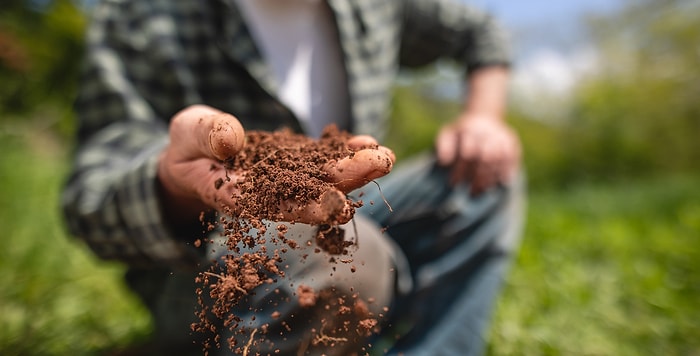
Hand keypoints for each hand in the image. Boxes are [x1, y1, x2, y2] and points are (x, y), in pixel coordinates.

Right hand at [157, 105, 394, 224]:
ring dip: (356, 169)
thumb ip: (206, 135)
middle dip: (347, 181)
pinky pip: (323, 160)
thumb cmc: (187, 147)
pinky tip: (369, 143)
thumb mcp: (187, 133)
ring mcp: (286, 179)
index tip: (338, 206)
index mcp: (238, 196)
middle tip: (381, 165)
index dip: (307, 207)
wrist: (196, 153)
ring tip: (385, 155)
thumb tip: (231, 139)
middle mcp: (269, 194)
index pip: (276, 206)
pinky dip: (345, 153)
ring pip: (323, 178)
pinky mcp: (296, 164)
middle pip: (311, 193)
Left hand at [435, 113, 520, 194]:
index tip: (454, 184)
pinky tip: (502, 183)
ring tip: (483, 190)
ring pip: (499, 159)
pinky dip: (507, 170)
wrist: (483, 116)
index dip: (460, 170)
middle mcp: (486, 132)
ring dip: (491, 177)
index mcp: (469, 130)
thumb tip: (444, 162)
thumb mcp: (447, 134)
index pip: (466, 153)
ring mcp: (501, 135)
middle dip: (478, 177)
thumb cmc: (461, 132)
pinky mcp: (511, 140)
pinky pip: (512, 157)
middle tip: (471, 192)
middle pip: (485, 157)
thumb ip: (443, 146)